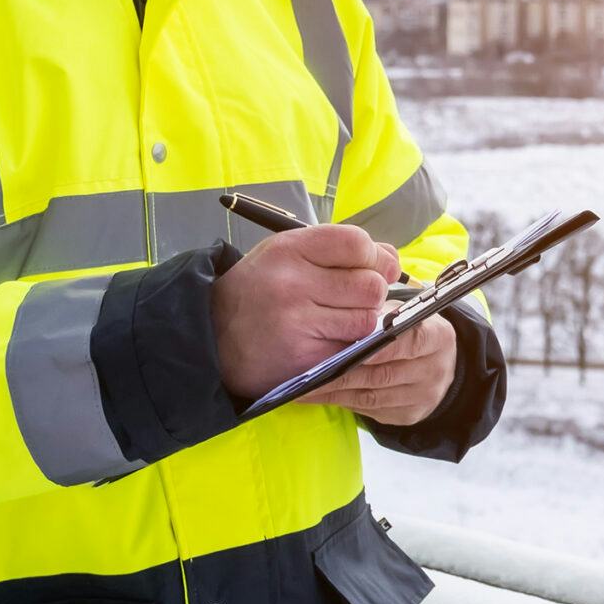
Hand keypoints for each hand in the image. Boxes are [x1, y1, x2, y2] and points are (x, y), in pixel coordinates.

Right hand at [209, 225, 399, 399]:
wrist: (211, 337)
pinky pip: (352, 349)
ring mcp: (297, 325)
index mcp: (289, 250)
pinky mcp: (304, 359)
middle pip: (371, 285)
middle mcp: (292, 284)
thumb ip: (338, 250)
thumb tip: (393, 259)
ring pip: (367, 320)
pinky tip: (327, 341)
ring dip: (362, 322)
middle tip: (352, 299)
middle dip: (371, 293)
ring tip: (337, 321)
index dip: (374, 257)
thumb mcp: (287, 254)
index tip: (371, 267)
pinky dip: (348, 346)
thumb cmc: (259, 290)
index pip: (357, 244)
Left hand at [301, 313, 456, 425]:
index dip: (377, 347)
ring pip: (373, 397)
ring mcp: (424, 396)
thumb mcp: (404, 314)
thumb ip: (379, 317)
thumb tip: (341, 325)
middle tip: (309, 373)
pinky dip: (344, 403)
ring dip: (336, 393)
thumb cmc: (410, 331)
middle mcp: (435, 369)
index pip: (408, 341)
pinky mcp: (410, 415)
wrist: (438, 363)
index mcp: (438, 337)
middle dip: (343, 374)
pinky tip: (321, 396)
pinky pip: (371, 411)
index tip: (345, 351)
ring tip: (305, 389)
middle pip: (384, 374)